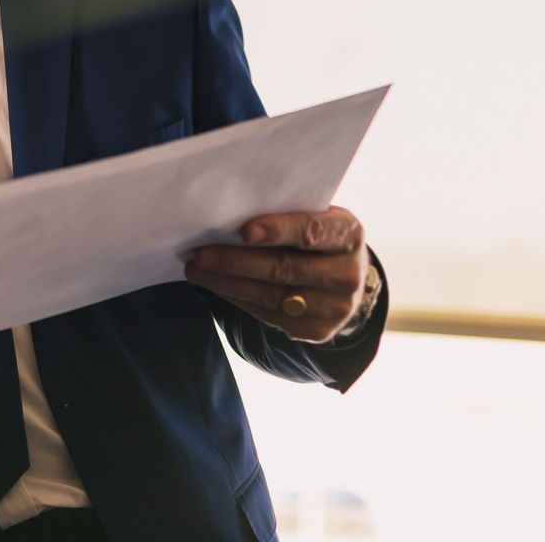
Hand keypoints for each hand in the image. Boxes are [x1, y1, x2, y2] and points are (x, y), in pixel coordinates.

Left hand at [183, 207, 370, 343]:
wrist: (345, 277)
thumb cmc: (318, 236)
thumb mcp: (315, 216)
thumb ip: (286, 214)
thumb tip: (228, 214)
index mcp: (348, 234)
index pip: (311, 231)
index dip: (278, 230)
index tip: (244, 231)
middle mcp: (347, 274)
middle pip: (285, 268)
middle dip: (236, 261)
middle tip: (200, 253)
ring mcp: (336, 307)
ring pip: (272, 295)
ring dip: (227, 282)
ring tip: (196, 269)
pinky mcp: (318, 330)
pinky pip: (269, 314)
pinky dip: (237, 298)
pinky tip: (216, 285)